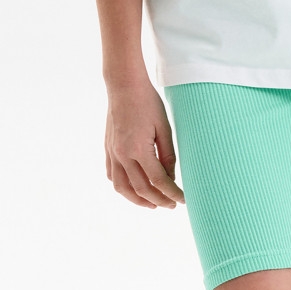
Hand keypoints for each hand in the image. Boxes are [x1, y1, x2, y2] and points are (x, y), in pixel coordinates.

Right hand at [104, 78, 184, 209]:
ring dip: (137, 200)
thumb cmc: (148, 102)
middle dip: (158, 200)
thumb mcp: (164, 127)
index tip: (183, 200)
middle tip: (171, 204)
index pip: (158, 181)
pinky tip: (133, 188)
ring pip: (122, 187)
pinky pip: (112, 175)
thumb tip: (171, 177)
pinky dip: (123, 187)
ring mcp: (112, 152)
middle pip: (140, 189)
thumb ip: (168, 154)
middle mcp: (122, 154)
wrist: (124, 85)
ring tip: (152, 204)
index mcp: (138, 149)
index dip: (171, 193)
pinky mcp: (108, 148)